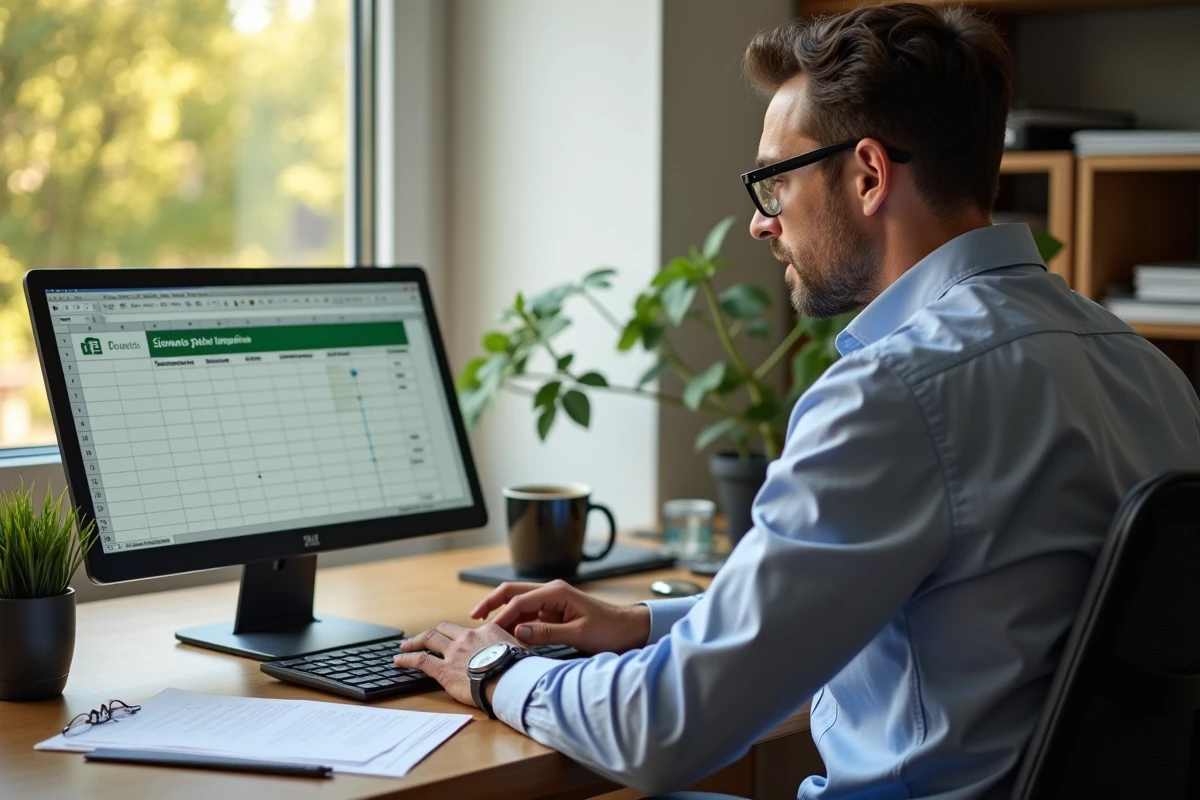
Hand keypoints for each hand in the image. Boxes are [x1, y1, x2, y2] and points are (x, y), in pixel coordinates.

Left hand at [393, 622, 521, 708]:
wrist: (510, 680)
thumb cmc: (519, 669)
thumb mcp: (521, 651)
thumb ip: (514, 647)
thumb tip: (519, 652)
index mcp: (487, 632)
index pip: (469, 631)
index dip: (460, 636)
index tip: (456, 641)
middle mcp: (467, 637)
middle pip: (444, 629)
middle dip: (432, 632)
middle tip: (423, 638)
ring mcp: (454, 652)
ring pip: (429, 639)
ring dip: (415, 641)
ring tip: (405, 646)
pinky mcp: (443, 669)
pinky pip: (420, 660)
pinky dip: (407, 659)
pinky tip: (398, 661)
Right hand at [470, 579, 650, 654]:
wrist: (630, 629)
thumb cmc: (609, 629)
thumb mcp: (579, 634)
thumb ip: (547, 633)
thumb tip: (518, 632)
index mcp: (556, 592)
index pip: (519, 600)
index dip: (502, 615)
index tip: (488, 632)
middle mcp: (551, 592)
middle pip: (513, 593)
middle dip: (492, 603)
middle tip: (473, 617)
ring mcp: (551, 602)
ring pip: (519, 604)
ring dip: (503, 615)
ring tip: (485, 632)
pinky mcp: (554, 614)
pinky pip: (529, 616)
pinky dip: (515, 624)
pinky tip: (506, 636)